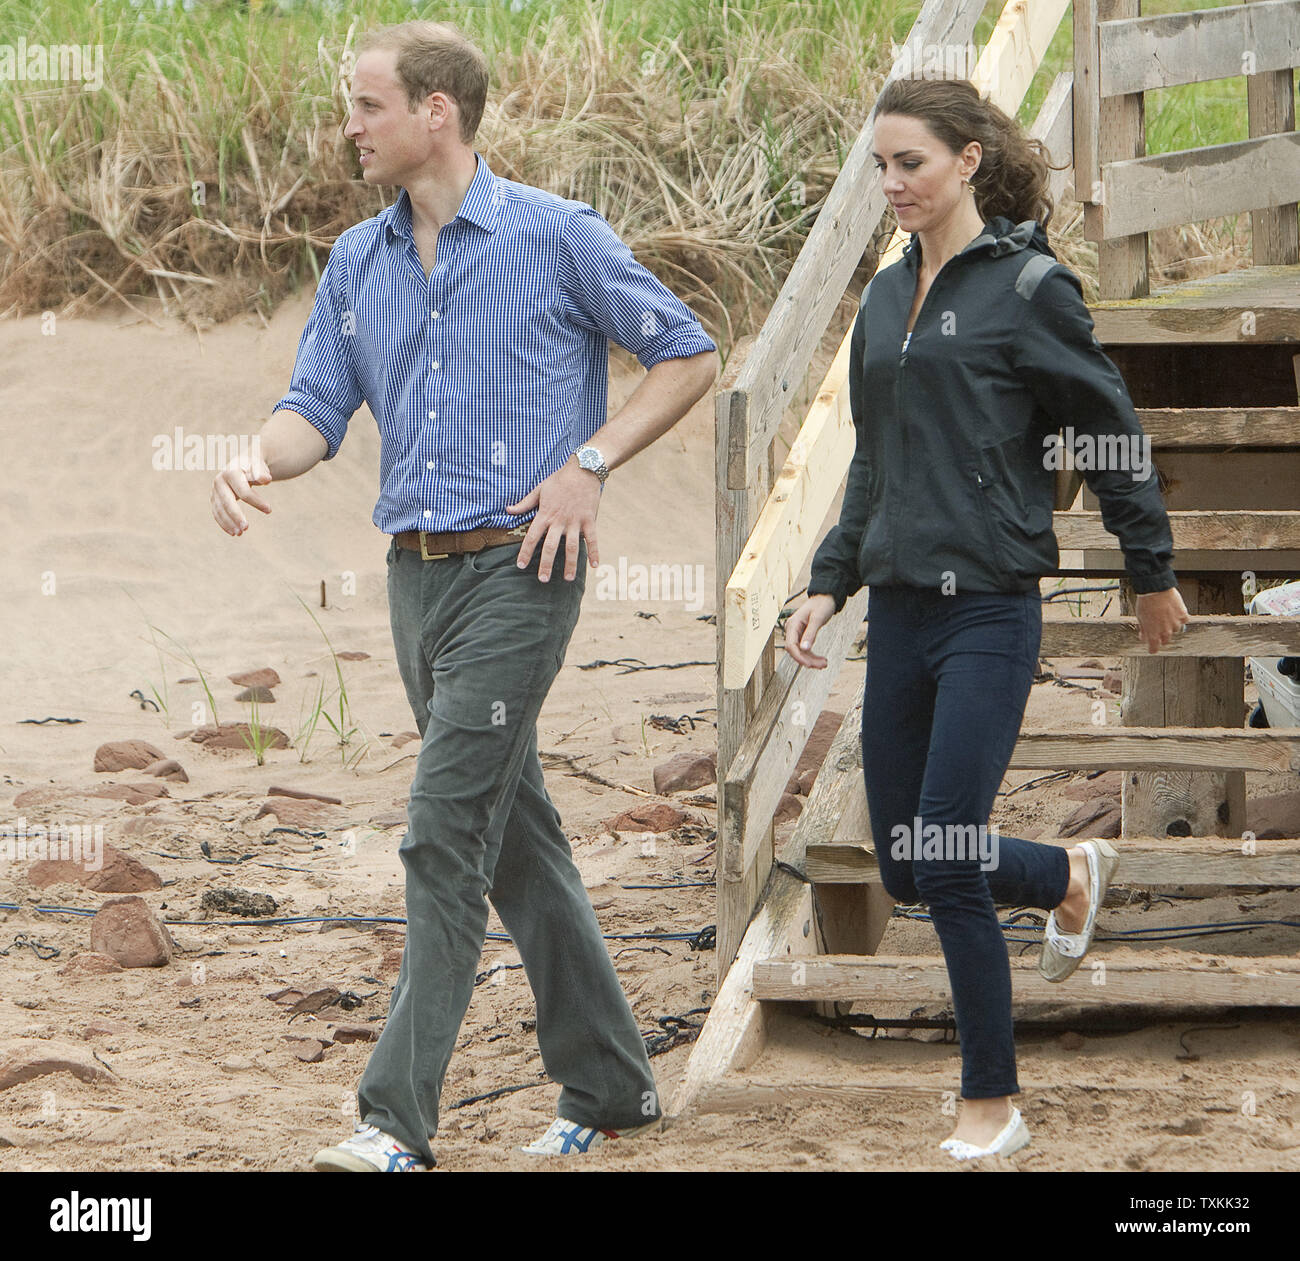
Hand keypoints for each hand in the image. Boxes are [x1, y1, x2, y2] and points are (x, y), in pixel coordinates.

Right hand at [211, 451, 272, 535]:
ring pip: (220, 509)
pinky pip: (217, 513)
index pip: (244, 491)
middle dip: (236, 516)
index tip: (269, 510)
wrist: (241, 465)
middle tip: (246, 528)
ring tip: (240, 533)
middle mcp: (220, 482)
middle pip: (227, 502)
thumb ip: (261, 472)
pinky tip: (233, 533)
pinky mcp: (214, 499)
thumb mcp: (258, 466)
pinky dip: (224, 524)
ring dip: (229, 523)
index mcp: (231, 472)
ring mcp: (215, 491)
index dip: (256, 501)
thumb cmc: (253, 467)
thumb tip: (266, 479)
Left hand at [505, 458, 600, 581]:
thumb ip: (524, 503)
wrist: (582, 469)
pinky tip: (595, 566)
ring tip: (567, 579)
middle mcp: (559, 521)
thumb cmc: (559, 480)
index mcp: (545, 515)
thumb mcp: (539, 489)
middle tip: (543, 580)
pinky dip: (594, 552)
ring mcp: (575, 522)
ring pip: (572, 547)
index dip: (525, 552)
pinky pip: (592, 539)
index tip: (520, 565)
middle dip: (546, 564)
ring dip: (570, 564)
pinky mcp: (589, 520)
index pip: (531, 537)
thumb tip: (507, 510)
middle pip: (550, 547)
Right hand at [784, 593, 836, 667]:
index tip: (809, 664)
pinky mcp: (803, 635)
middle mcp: (792, 630)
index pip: (791, 646)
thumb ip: (811, 634)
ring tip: (824, 664)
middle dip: (808, 660)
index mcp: (792, 624)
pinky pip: (805, 649)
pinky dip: (813, 656)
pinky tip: (821, 660)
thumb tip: (804, 649)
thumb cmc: (821, 604)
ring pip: (801, 652)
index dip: (799, 657)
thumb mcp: (817, 618)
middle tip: (822, 665)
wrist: (825, 597)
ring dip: (812, 660)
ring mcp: (797, 633)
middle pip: (796, 651)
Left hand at [1135, 586, 1188, 652]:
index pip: (1154, 648)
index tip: (1152, 649)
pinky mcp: (1183, 615)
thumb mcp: (1140, 618)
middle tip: (1158, 628)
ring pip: (1175, 629)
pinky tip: (1175, 611)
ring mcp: (1175, 624)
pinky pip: (1184, 620)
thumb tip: (1143, 637)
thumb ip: (1143, 629)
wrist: (1156, 590)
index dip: (1153, 649)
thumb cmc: (1146, 603)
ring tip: (1165, 615)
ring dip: (1171, 625)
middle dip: (1161, 636)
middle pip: (1166, 640)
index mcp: (1153, 634)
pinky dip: (1180, 617)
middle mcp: (1165, 631)